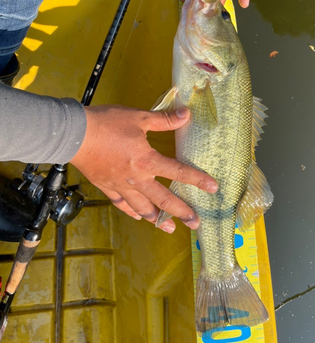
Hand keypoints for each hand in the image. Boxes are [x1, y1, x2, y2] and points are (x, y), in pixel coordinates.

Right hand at [70, 105, 217, 232]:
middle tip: (196, 223)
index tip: (213, 189)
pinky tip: (138, 217)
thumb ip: (164, 119)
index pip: (178, 172)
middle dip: (182, 212)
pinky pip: (122, 204)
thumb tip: (186, 114)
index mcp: (147, 161)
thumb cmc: (107, 124)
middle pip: (163, 199)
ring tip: (169, 229)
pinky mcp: (106, 187)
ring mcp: (121, 186)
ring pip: (143, 207)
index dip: (197, 180)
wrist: (73, 135)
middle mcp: (137, 178)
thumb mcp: (138, 117)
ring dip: (158, 219)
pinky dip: (132, 212)